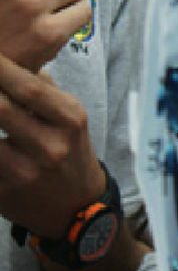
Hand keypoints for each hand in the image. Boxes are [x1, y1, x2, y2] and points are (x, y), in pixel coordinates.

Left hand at [0, 52, 102, 239]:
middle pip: (2, 108)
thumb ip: (46, 92)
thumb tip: (16, 62)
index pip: (30, 88)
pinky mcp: (6, 191)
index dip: (1, 69)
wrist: (77, 208)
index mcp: (70, 120)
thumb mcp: (71, 121)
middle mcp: (52, 145)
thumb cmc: (71, 154)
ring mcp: (27, 171)